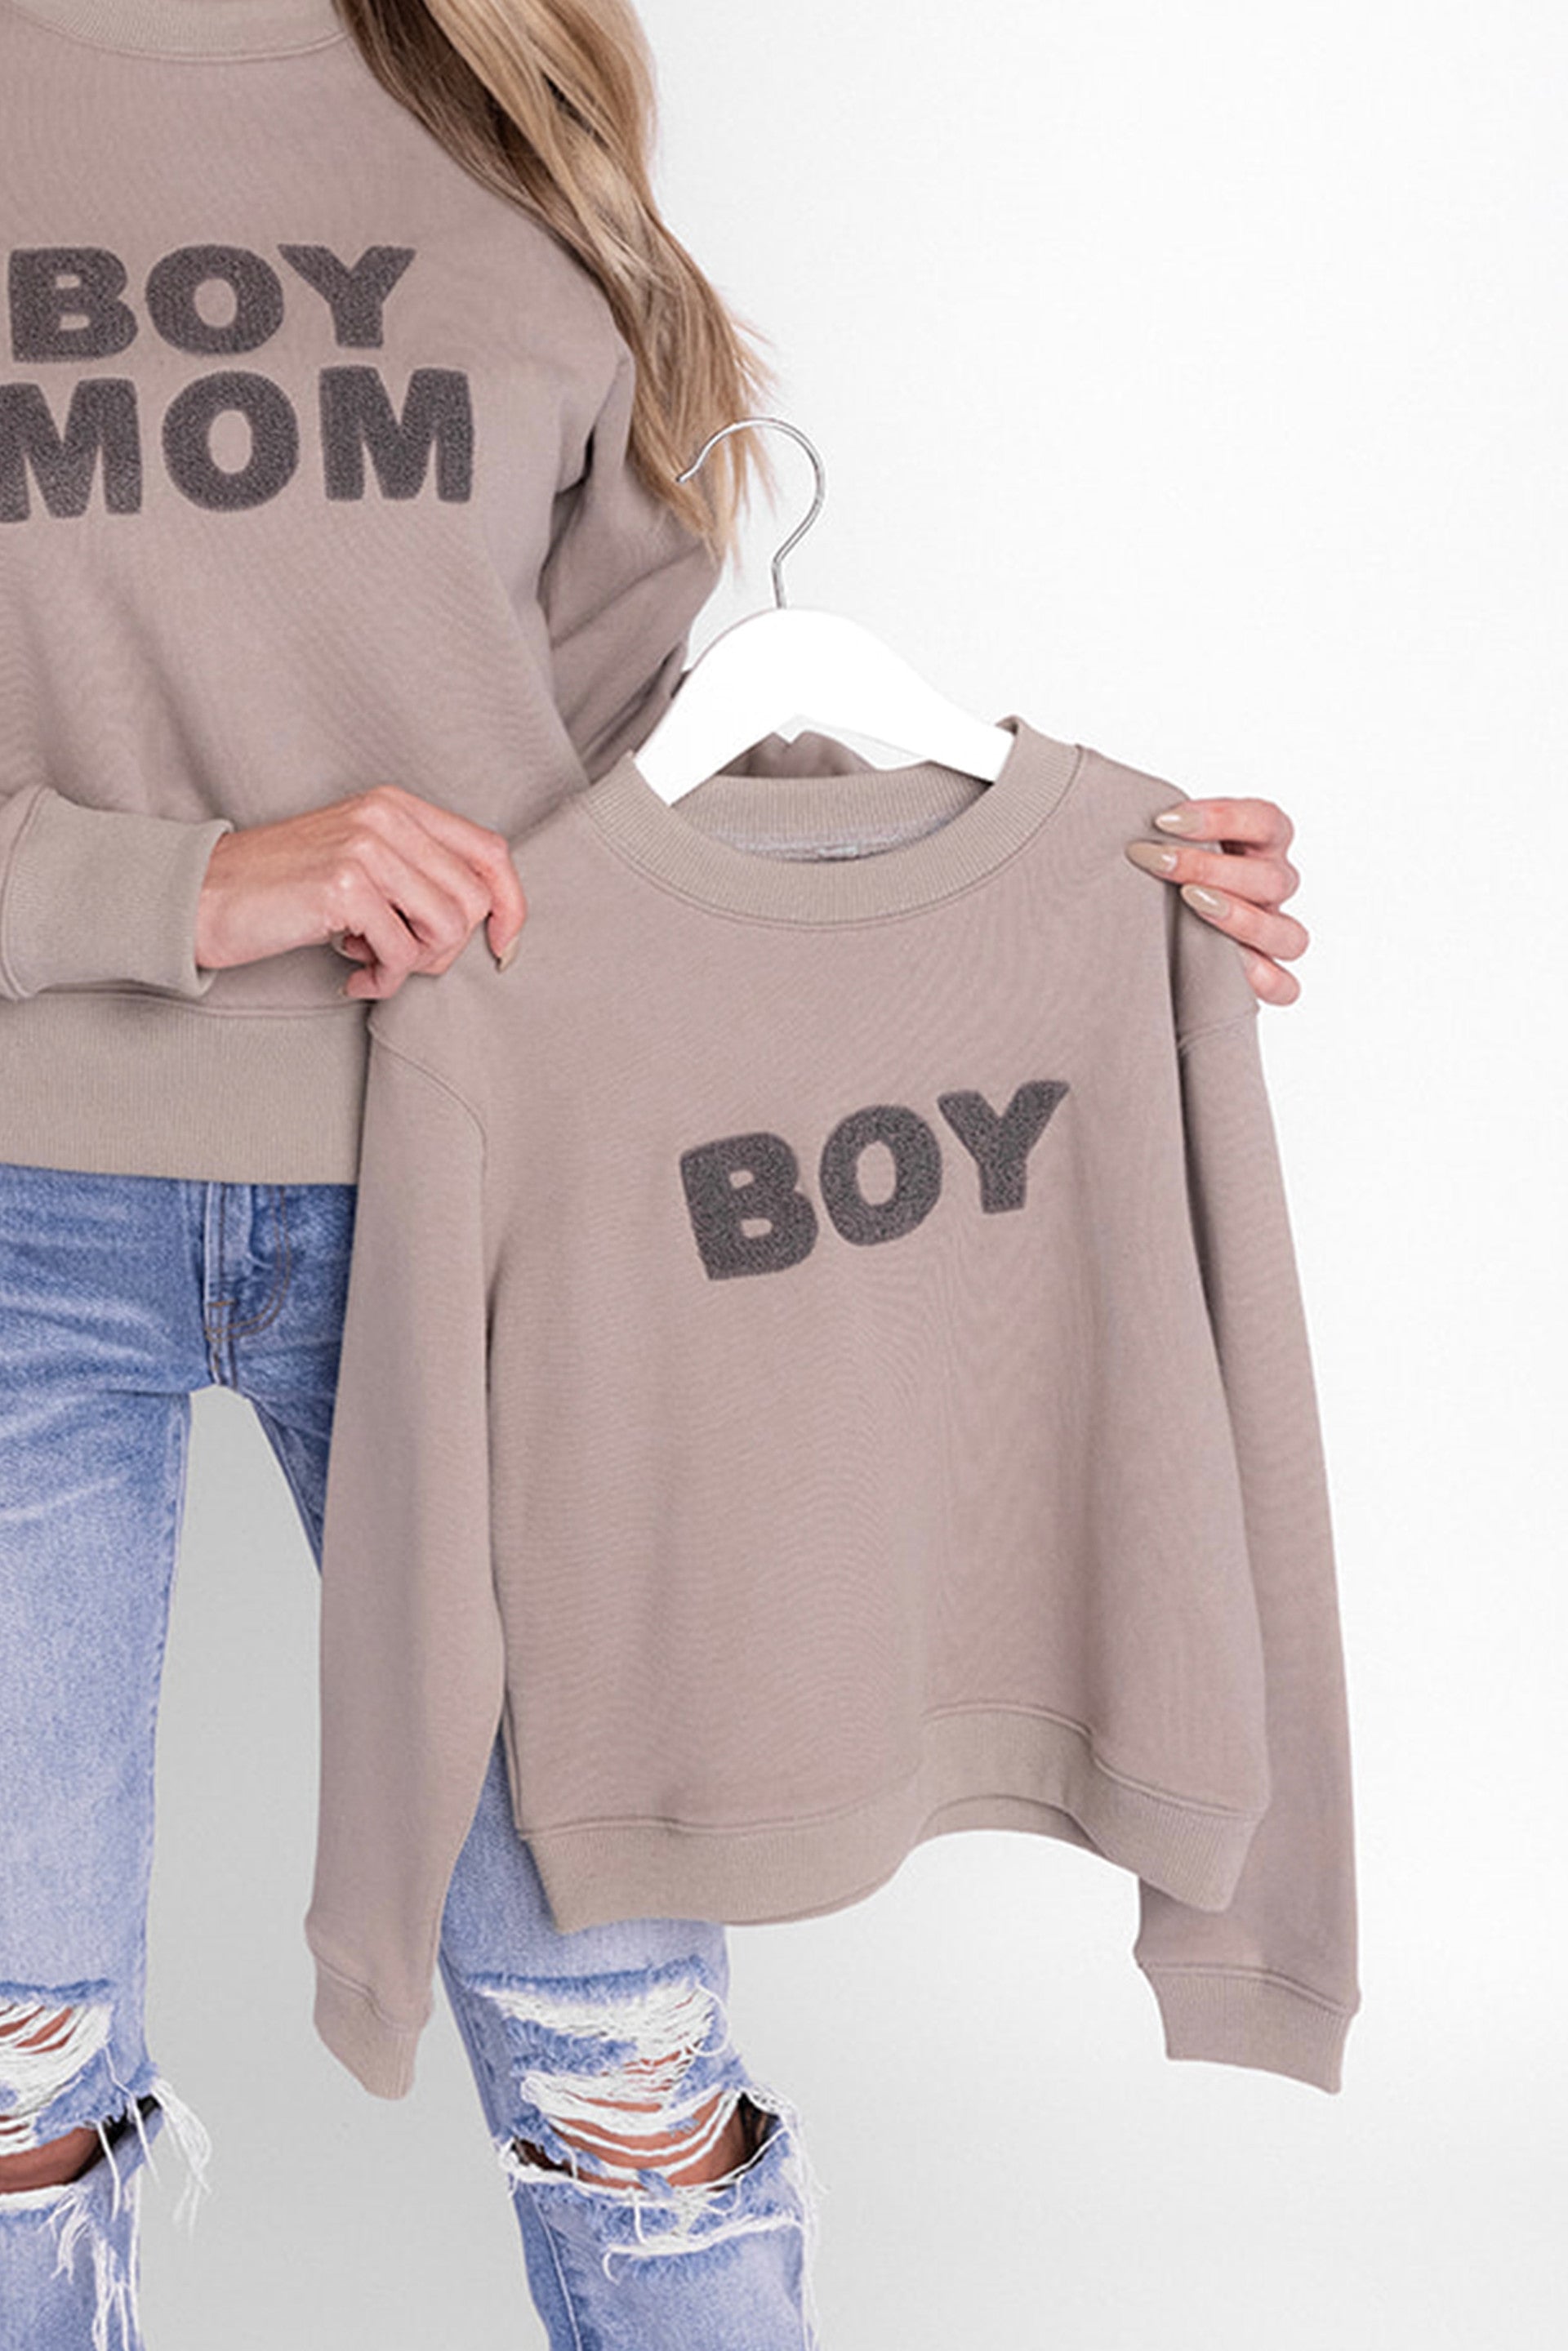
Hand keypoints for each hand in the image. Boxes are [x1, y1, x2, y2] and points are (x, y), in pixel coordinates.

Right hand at [194, 785, 527, 999]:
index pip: (490, 851)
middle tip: (400, 960)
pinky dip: (383, 980)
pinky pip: (402, 953)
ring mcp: (365, 848)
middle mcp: (385, 817)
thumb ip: (416, 875)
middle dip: (445, 949)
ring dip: (414, 965)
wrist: (200, 897)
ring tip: (372, 964)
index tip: (502, 945)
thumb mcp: (358, 863)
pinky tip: (351, 976)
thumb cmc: (282, 890)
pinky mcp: (344, 887)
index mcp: (396, 806)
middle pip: (473, 900)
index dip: (511, 904)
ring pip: (446, 928)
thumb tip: (486, 916)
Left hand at [1124, 796, 1306, 1005]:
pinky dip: (1264, 979)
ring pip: (1289, 934)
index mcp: (1263, 846)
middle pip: (1273, 878)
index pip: (1266, 821)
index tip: (1165, 820)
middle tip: (1159, 861)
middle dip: (1211, 866)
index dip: (1222, 817)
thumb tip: (1121, 814)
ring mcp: (1273, 934)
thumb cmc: (1164, 870)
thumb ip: (1163, 826)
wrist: (1154, 924)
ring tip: (1193, 904)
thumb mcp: (1167, 840)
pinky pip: (1285, 986)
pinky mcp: (1266, 976)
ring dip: (1241, 918)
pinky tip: (1229, 965)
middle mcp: (1273, 890)